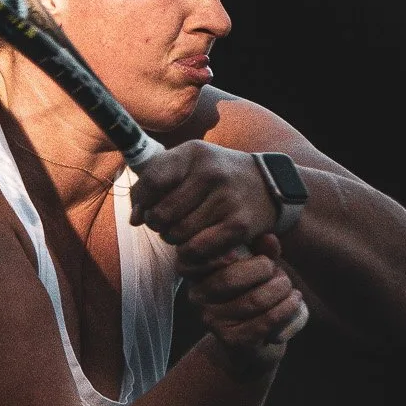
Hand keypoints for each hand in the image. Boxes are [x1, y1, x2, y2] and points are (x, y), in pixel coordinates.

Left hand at [129, 139, 288, 264]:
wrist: (271, 186)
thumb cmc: (219, 177)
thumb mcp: (190, 164)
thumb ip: (156, 182)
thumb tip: (134, 218)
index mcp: (194, 153)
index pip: (150, 181)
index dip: (140, 201)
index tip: (145, 209)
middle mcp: (211, 173)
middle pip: (160, 214)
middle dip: (157, 224)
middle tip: (167, 223)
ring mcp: (226, 199)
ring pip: (176, 234)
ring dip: (173, 238)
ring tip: (184, 230)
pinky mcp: (238, 225)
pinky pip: (196, 249)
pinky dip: (189, 252)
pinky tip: (194, 245)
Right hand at [186, 233, 308, 372]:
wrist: (255, 339)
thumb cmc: (255, 292)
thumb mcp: (258, 266)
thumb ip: (262, 251)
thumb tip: (268, 238)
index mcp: (196, 271)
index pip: (213, 255)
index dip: (241, 254)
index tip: (263, 260)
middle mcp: (197, 296)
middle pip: (232, 277)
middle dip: (268, 272)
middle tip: (281, 276)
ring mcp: (211, 320)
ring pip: (255, 301)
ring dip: (282, 292)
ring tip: (289, 290)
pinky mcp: (231, 340)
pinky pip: (266, 321)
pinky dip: (287, 309)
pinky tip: (295, 301)